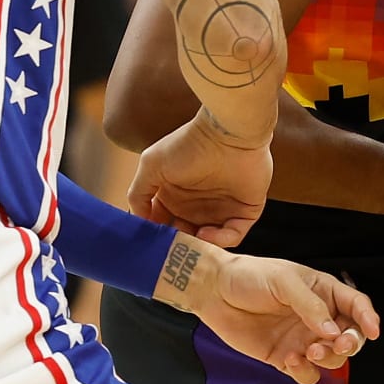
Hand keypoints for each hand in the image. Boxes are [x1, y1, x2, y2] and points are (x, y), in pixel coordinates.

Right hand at [130, 111, 272, 247]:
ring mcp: (222, 209)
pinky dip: (220, 239)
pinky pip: (234, 235)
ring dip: (198, 246)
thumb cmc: (189, 145)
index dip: (157, 236)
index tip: (151, 246)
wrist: (229, 132)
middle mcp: (198, 205)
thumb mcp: (151, 164)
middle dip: (178, 247)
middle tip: (172, 252)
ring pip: (209, 242)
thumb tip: (137, 218)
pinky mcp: (245, 210)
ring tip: (190, 241)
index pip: (163, 225)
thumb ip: (138, 193)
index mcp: (176, 196)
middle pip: (186, 237)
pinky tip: (206, 232)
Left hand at [157, 235, 380, 383]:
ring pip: (330, 358)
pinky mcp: (284, 358)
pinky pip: (305, 373)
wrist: (215, 292)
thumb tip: (332, 331)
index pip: (356, 305)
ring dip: (326, 358)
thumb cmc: (250, 276)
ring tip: (308, 350)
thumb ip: (310, 306)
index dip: (368, 318)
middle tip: (338, 344)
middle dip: (349, 343)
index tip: (373, 331)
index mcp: (323, 291)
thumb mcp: (283, 280)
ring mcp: (302, 339)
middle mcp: (318, 317)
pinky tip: (289, 359)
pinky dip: (303, 371)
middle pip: (349, 336)